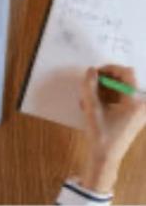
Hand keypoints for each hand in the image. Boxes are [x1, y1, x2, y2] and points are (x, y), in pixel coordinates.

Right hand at [79, 66, 145, 192]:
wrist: (106, 158)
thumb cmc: (101, 134)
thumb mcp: (92, 109)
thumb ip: (90, 87)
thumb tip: (90, 70)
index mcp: (136, 101)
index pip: (126, 73)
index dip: (109, 69)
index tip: (94, 73)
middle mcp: (142, 104)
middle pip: (124, 80)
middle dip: (105, 80)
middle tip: (89, 86)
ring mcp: (139, 110)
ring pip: (121, 88)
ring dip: (104, 89)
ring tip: (88, 99)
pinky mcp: (134, 115)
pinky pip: (122, 98)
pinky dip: (108, 98)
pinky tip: (94, 106)